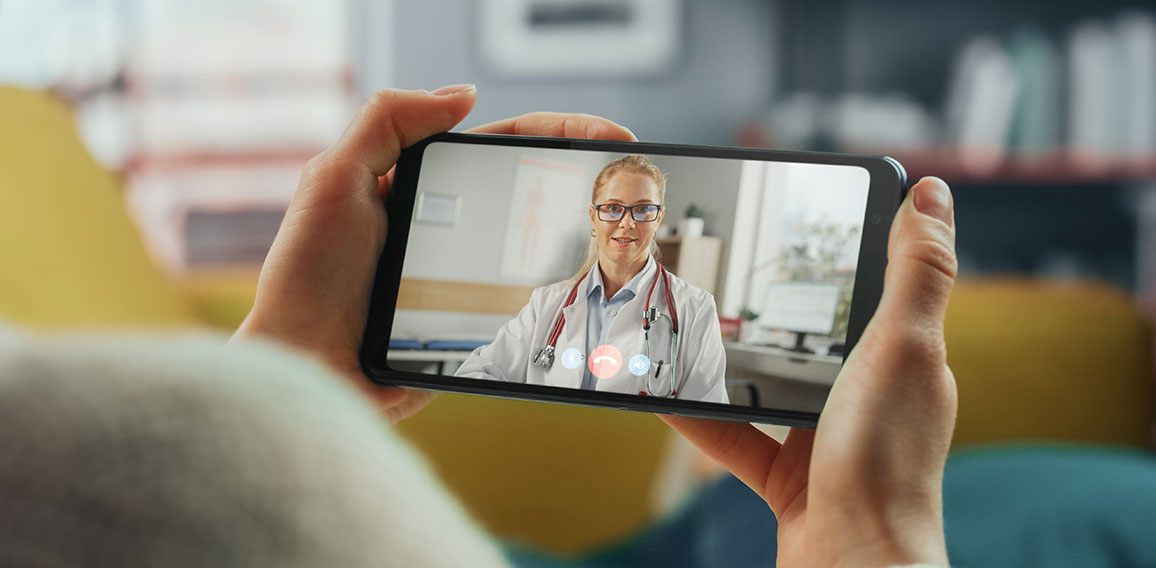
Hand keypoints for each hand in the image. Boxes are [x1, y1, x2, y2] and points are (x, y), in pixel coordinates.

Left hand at [232, 85, 635, 422]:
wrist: (303, 370)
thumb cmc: (306, 279)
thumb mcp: (332, 182)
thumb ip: (387, 124)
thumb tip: (463, 94)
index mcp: (418, 183)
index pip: (503, 142)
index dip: (559, 131)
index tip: (610, 134)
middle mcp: (448, 224)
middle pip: (533, 186)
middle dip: (589, 175)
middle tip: (638, 178)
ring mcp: (465, 273)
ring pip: (540, 242)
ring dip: (587, 232)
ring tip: (634, 228)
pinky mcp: (472, 323)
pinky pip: (529, 299)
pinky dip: (567, 289)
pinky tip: (597, 284)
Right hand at [662, 177, 957, 566]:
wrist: (855, 567)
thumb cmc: (886, 463)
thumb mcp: (902, 348)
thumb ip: (916, 272)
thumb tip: (931, 192)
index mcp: (905, 360)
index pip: (876, 287)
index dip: (844, 249)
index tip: (805, 216)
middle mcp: (868, 397)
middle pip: (812, 335)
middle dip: (771, 307)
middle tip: (724, 270)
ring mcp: (826, 440)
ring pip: (766, 386)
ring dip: (726, 362)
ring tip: (682, 327)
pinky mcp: (788, 478)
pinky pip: (734, 438)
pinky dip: (698, 419)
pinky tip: (662, 396)